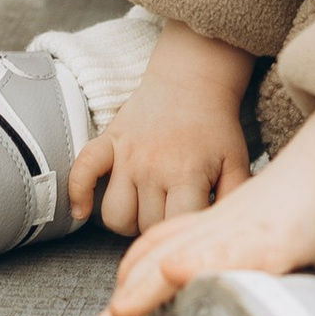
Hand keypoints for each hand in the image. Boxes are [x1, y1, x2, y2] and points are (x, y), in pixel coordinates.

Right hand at [68, 22, 255, 236]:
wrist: (191, 80)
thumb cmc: (216, 127)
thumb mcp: (236, 163)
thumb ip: (234, 199)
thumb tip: (224, 233)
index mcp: (186, 174)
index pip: (174, 227)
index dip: (181, 235)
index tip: (189, 229)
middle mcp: (152, 168)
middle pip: (144, 226)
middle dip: (158, 228)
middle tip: (170, 213)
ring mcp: (126, 155)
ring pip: (113, 214)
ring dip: (127, 220)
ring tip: (143, 210)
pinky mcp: (108, 141)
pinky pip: (81, 171)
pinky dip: (78, 193)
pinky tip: (82, 211)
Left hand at [96, 102, 314, 315]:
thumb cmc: (306, 196)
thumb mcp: (257, 220)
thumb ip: (232, 244)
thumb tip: (216, 278)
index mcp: (215, 220)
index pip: (160, 242)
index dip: (133, 271)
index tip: (116, 301)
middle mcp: (221, 226)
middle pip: (161, 255)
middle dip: (129, 292)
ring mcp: (244, 234)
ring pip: (184, 258)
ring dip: (146, 288)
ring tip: (120, 312)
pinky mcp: (271, 242)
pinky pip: (230, 253)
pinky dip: (199, 265)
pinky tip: (178, 275)